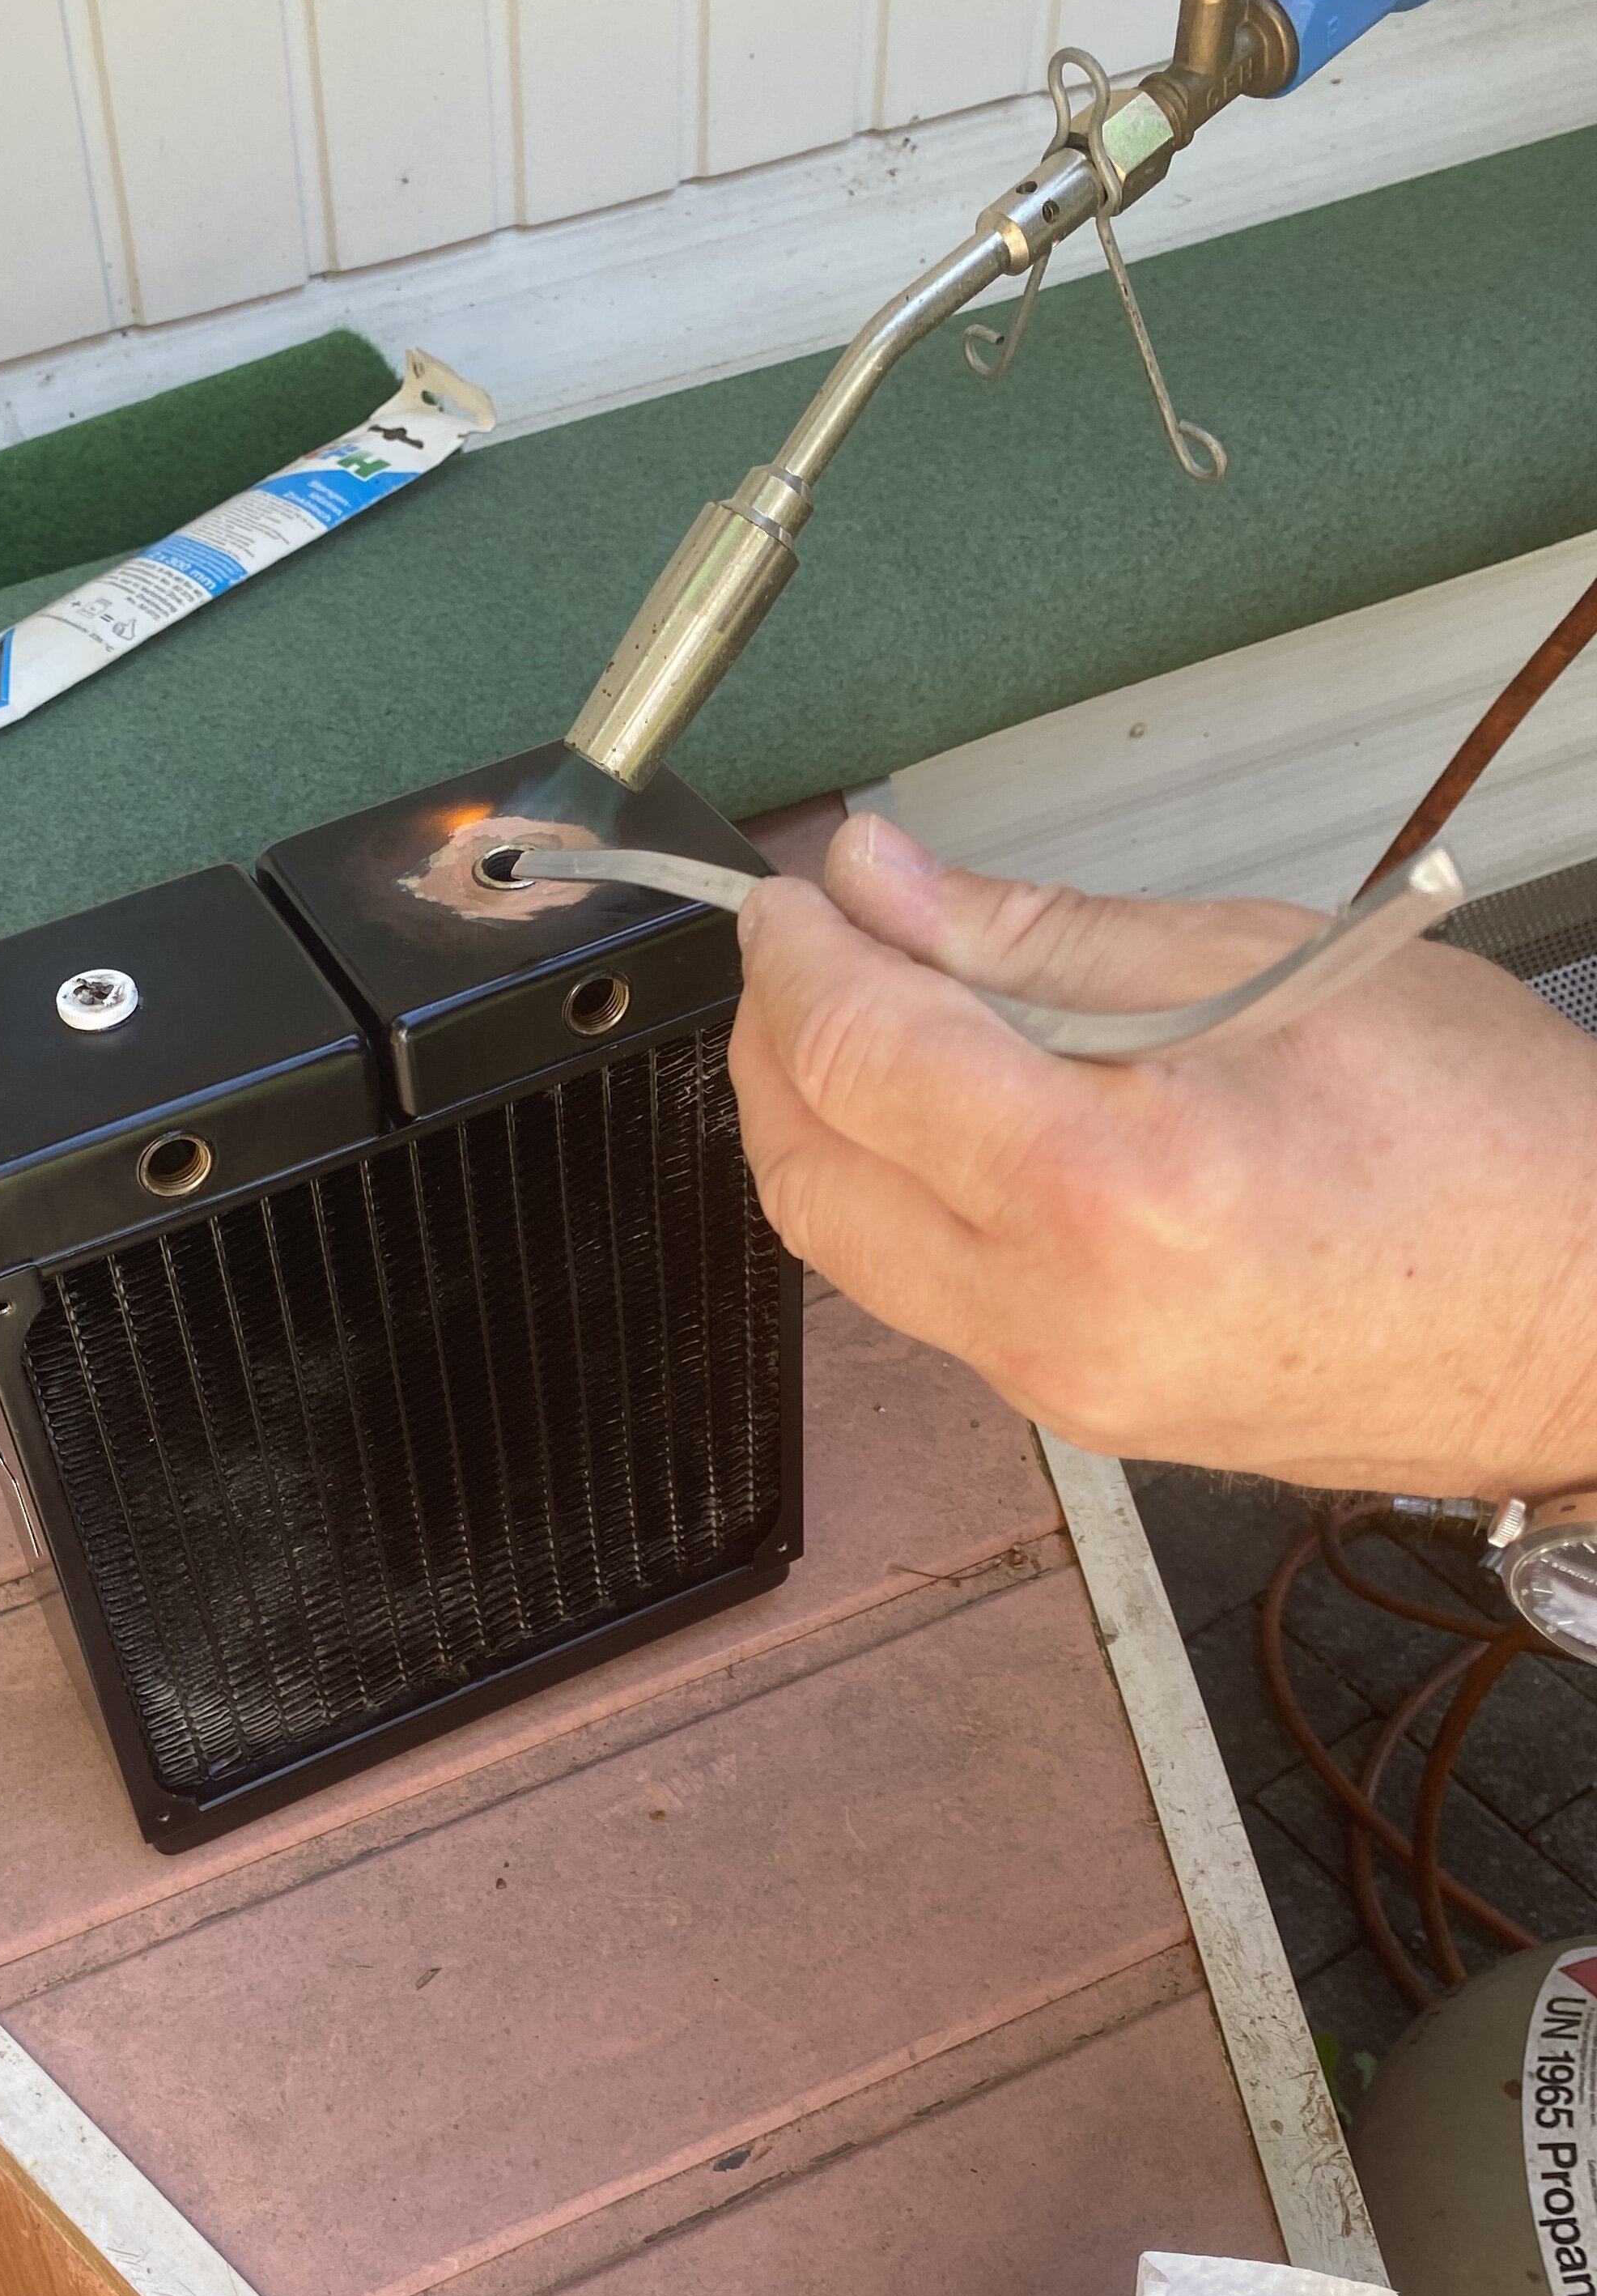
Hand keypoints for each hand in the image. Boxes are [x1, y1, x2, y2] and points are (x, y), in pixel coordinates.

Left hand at [728, 815, 1596, 1494]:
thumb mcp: (1263, 966)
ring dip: (825, 1120)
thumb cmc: (1486, 1149)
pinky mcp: (1072, 1410)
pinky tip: (946, 1111)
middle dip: (778, 1039)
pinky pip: (921, 1293)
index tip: (797, 893)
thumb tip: (883, 885)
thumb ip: (1035, 933)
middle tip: (819, 941)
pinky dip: (896, 1190)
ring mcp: (1055, 1384)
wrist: (1586, 1324)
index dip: (797, 955)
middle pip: (807, 1168)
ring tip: (880, 1010)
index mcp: (1105, 1191)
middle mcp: (1054, 1316)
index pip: (854, 1056)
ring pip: (845, 1245)